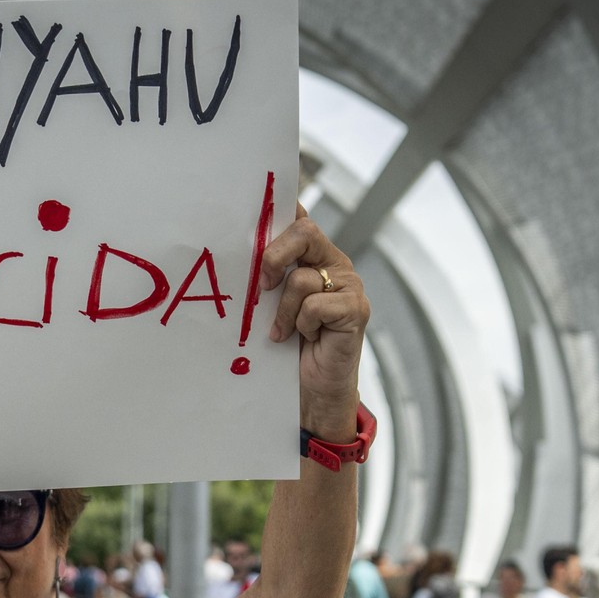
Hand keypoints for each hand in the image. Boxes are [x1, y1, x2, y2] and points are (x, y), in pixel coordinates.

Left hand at [258, 204, 369, 436]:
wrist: (314, 388)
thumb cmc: (289, 347)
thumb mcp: (271, 305)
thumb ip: (267, 277)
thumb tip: (242, 254)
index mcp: (313, 256)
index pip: (299, 220)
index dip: (282, 210)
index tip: (258, 212)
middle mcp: (334, 263)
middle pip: (304, 233)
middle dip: (274, 255)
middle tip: (261, 285)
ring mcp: (349, 284)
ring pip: (302, 279)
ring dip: (283, 311)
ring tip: (282, 331)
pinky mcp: (356, 308)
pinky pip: (316, 305)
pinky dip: (302, 324)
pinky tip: (305, 338)